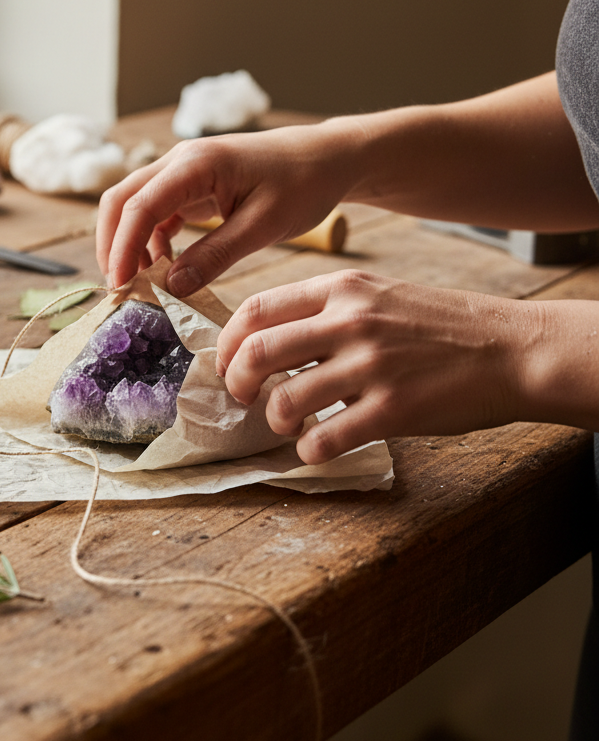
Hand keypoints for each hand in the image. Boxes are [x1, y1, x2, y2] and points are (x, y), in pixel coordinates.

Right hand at [96, 123, 356, 294]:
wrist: (327, 159)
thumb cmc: (303, 184)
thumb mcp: (263, 226)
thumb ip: (215, 256)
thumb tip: (171, 287)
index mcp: (196, 164)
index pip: (139, 206)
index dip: (122, 247)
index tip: (120, 286)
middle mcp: (180, 161)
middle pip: (121, 200)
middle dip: (112, 244)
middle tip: (120, 288)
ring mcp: (183, 172)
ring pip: (134, 206)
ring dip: (129, 243)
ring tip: (142, 283)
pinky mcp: (191, 186)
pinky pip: (156, 212)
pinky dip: (151, 240)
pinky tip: (164, 266)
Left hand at [216, 270, 536, 462]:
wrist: (514, 348)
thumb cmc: (442, 325)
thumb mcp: (380, 294)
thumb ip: (327, 309)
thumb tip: (270, 338)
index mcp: (342, 289)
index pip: (257, 309)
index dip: (228, 341)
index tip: (226, 362)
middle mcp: (351, 322)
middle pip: (257, 352)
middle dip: (237, 381)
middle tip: (244, 397)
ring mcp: (371, 366)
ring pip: (285, 399)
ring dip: (275, 419)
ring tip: (288, 423)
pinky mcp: (393, 409)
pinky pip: (325, 439)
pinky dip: (310, 451)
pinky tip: (318, 448)